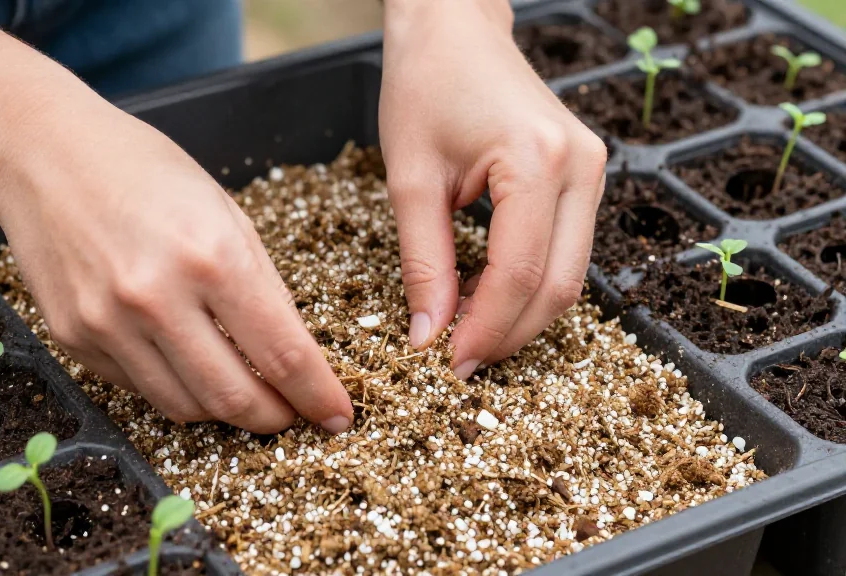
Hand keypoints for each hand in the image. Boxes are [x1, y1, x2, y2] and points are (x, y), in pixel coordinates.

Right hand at [0, 103, 353, 433]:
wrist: (42, 154)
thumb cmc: (143, 169)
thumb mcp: (226, 211)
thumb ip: (264, 285)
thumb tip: (293, 350)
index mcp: (211, 257)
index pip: (282, 354)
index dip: (317, 395)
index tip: (337, 416)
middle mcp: (157, 298)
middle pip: (234, 397)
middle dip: (276, 418)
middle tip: (292, 414)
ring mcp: (109, 324)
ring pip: (186, 406)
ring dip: (226, 410)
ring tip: (244, 391)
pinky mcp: (75, 338)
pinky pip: (141, 388)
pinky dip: (176, 387)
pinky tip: (187, 362)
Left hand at [380, 0, 607, 378]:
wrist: (454, 29)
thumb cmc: (425, 87)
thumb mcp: (410, 180)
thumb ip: (424, 263)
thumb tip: (428, 335)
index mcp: (538, 162)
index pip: (519, 274)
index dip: (485, 330)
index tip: (448, 364)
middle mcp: (581, 168)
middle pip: (560, 285)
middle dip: (510, 333)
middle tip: (460, 361)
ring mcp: (592, 170)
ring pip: (570, 274)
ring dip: (522, 313)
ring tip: (467, 331)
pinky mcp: (585, 174)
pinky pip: (567, 249)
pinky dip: (531, 282)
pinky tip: (487, 294)